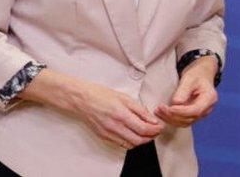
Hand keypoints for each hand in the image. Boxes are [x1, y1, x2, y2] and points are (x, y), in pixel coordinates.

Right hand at [17, 69, 161, 149]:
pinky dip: (130, 141)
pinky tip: (131, 133)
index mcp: (121, 114)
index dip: (156, 129)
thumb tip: (152, 120)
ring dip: (141, 140)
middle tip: (154, 130)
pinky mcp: (104, 136)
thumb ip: (140, 109)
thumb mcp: (123, 97)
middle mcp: (115, 126)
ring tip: (144, 132)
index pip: (145, 129)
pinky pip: (122, 144)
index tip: (159, 126)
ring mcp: (108, 133)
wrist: (80, 99)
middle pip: (140, 140)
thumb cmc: (99, 94)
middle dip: (151, 136)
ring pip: (132, 144)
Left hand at [155, 56, 218, 126]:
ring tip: (157, 111)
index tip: (169, 108)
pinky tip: (161, 114)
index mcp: (209, 99)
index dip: (182, 111)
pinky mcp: (193, 115)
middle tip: (159, 108)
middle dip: (173, 115)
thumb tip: (176, 102)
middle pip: (190, 118)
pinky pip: (182, 121)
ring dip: (170, 119)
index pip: (196, 110)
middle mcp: (206, 109)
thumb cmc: (196, 75)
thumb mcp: (189, 78)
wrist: (201, 76)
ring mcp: (200, 114)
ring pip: (185, 123)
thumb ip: (183, 90)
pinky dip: (171, 120)